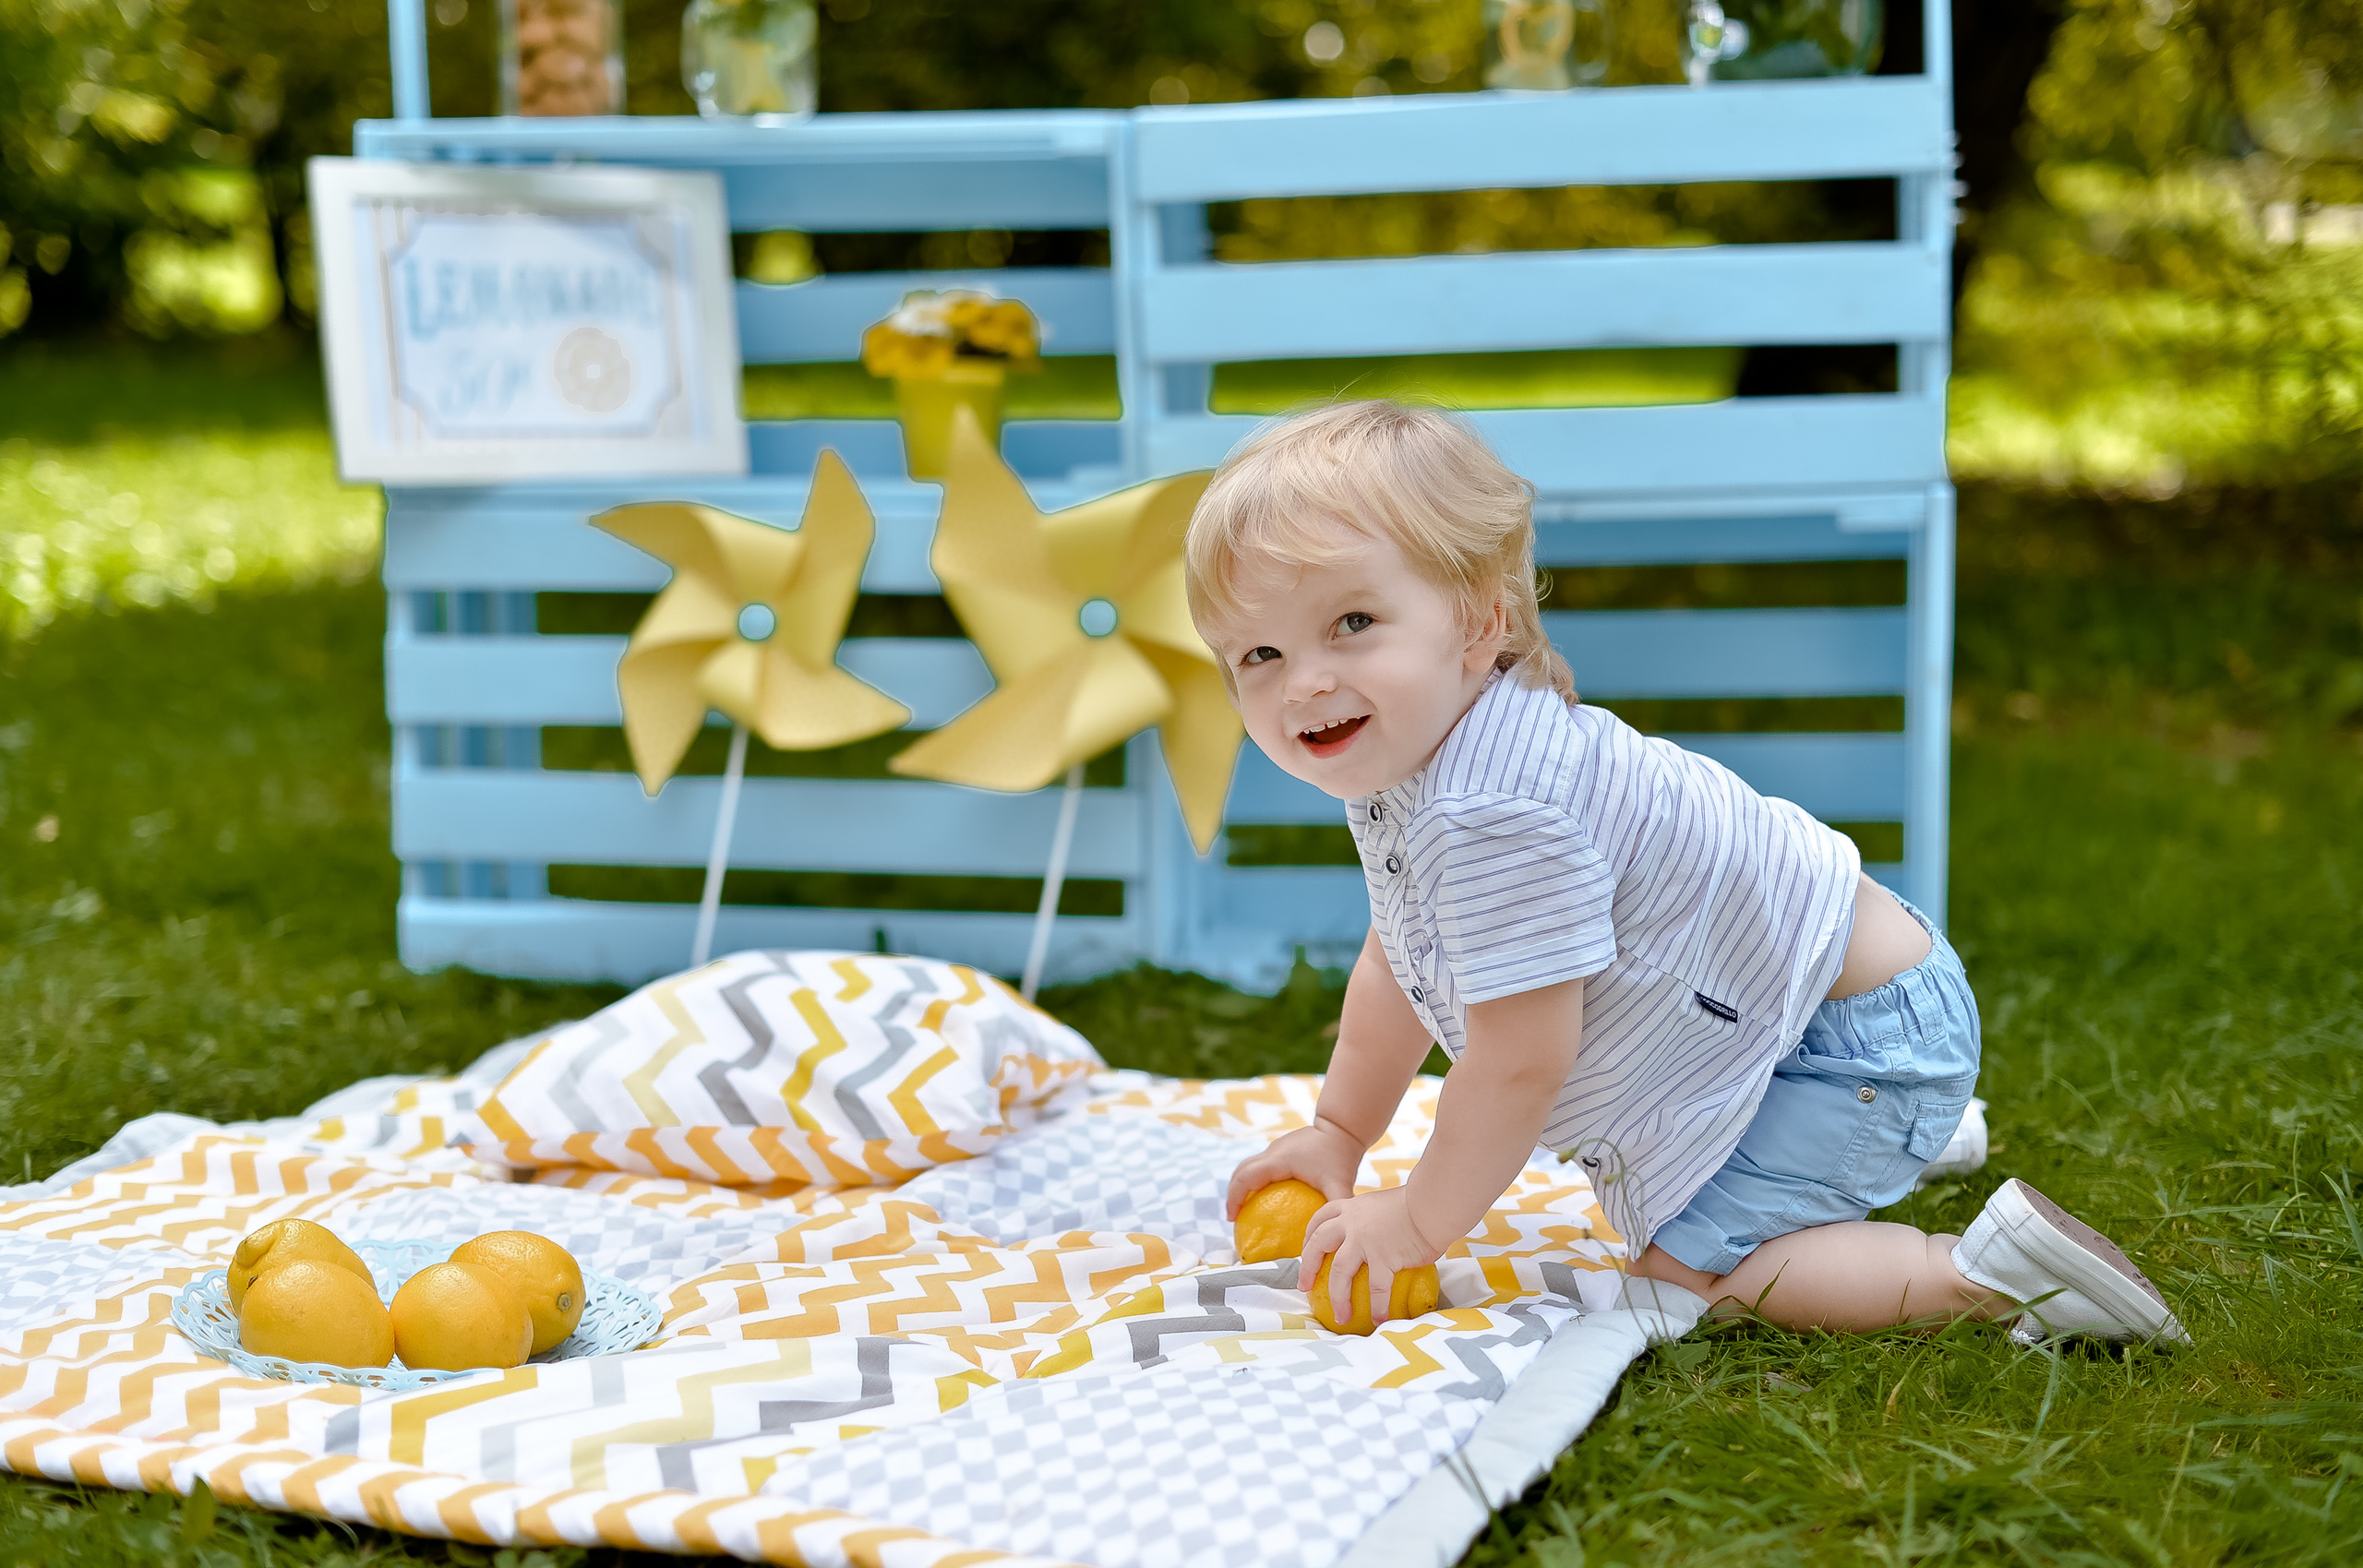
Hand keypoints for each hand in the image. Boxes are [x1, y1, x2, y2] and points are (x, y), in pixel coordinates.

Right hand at [1224, 1119, 1363, 1220]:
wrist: (1343, 1126)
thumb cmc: (1340, 1154)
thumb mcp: (1340, 1183)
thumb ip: (1336, 1206)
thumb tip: (1330, 1233)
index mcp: (1279, 1160)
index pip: (1245, 1178)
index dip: (1234, 1198)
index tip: (1232, 1218)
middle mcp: (1272, 1152)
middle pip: (1240, 1172)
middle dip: (1233, 1194)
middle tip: (1235, 1218)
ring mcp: (1276, 1149)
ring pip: (1248, 1167)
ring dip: (1242, 1187)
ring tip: (1245, 1210)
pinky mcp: (1282, 1150)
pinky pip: (1261, 1166)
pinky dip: (1255, 1182)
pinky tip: (1266, 1198)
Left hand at [1300, 1184, 1442, 1327]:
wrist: (1433, 1202)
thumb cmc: (1419, 1203)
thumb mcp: (1384, 1204)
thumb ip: (1373, 1219)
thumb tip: (1379, 1235)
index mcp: (1353, 1207)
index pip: (1321, 1217)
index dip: (1310, 1234)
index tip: (1306, 1249)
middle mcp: (1352, 1222)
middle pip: (1318, 1244)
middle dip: (1308, 1267)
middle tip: (1305, 1286)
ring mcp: (1365, 1240)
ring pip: (1340, 1272)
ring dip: (1338, 1297)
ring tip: (1341, 1316)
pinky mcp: (1384, 1257)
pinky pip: (1377, 1288)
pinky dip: (1378, 1307)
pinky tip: (1379, 1320)